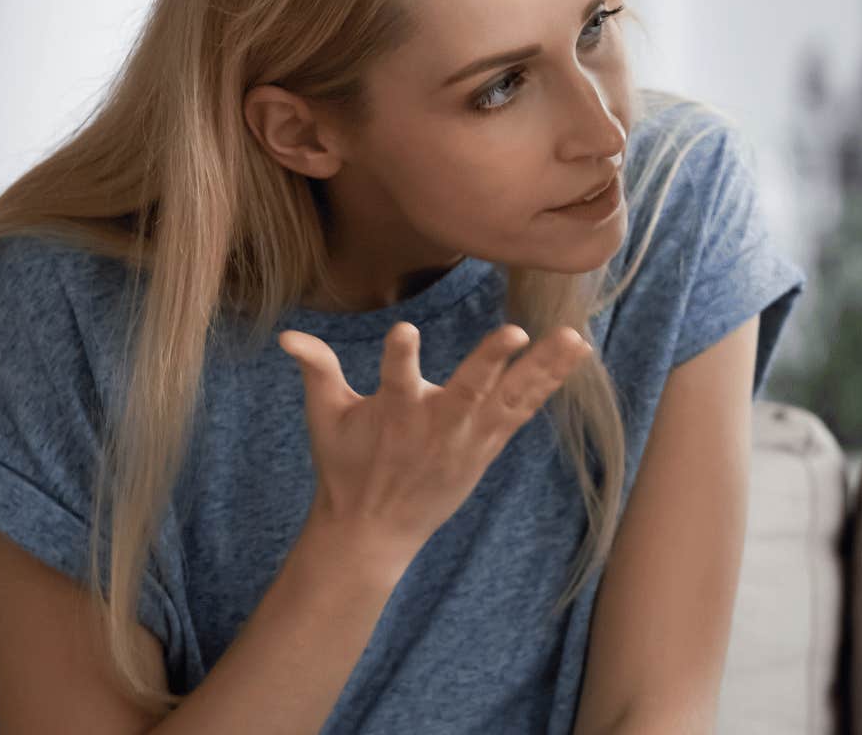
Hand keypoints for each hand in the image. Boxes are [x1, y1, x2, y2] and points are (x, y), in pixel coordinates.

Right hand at [279, 320, 590, 575]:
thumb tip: (287, 334)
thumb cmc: (346, 467)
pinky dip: (548, 384)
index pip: (395, 378)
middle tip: (515, 333)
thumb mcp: (324, 419)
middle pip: (468, 390)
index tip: (405, 332)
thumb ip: (317, 371)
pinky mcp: (488, 446)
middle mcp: (437, 425)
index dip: (399, 356)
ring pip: (510, 398)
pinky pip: (523, 410)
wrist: (373, 530)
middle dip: (490, 362)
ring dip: (543, 368)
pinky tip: (575, 356)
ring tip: (575, 337)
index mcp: (394, 413)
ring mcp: (469, 438)